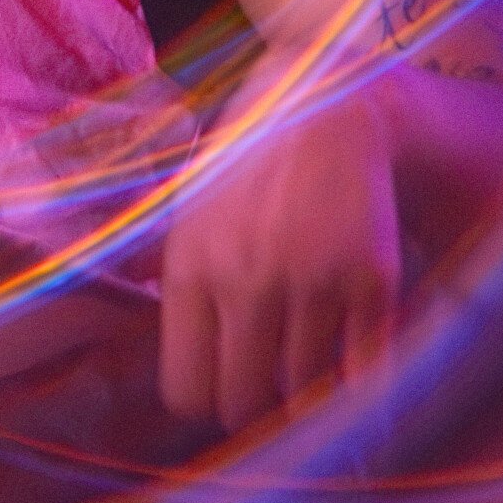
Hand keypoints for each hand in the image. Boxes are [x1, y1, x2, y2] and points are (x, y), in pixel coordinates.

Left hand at [160, 85, 401, 432]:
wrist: (326, 98)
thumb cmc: (248, 153)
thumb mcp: (188, 201)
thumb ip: (162, 268)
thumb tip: (131, 320)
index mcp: (191, 263)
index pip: (185, 390)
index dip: (204, 397)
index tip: (220, 383)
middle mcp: (247, 279)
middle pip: (242, 404)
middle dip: (252, 403)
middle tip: (265, 379)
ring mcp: (312, 282)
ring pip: (303, 395)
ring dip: (304, 390)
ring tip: (305, 356)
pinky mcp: (371, 280)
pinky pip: (363, 373)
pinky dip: (358, 386)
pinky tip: (350, 369)